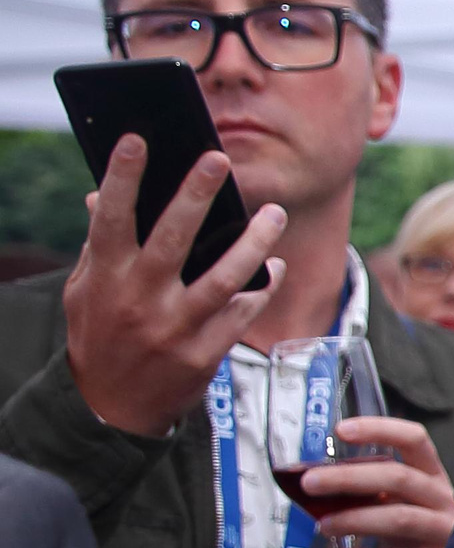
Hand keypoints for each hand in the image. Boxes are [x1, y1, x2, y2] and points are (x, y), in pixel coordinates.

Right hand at [63, 136, 287, 435]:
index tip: (137, 140)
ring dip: (254, 242)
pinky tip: (273, 267)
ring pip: (224, 277)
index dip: (121, 178)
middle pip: (173, 238)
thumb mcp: (84, 291)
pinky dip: (261, 288)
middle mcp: (139, 300)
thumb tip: (100, 196)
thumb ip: (99, 247)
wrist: (110, 408)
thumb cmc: (100, 335)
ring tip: (274, 213)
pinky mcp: (203, 355)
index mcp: (106, 277)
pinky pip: (242, 314)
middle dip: (196, 195)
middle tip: (219, 158)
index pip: (111, 218)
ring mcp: (174, 329)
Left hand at [306, 417, 453, 547]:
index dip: (379, 430)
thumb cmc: (422, 538)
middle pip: (399, 478)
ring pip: (400, 518)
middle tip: (310, 483)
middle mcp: (444, 500)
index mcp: (434, 477)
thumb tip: (319, 485)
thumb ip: (373, 495)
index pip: (414, 440)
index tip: (341, 430)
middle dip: (350, 477)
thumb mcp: (406, 507)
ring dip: (355, 519)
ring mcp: (448, 533)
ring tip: (323, 526)